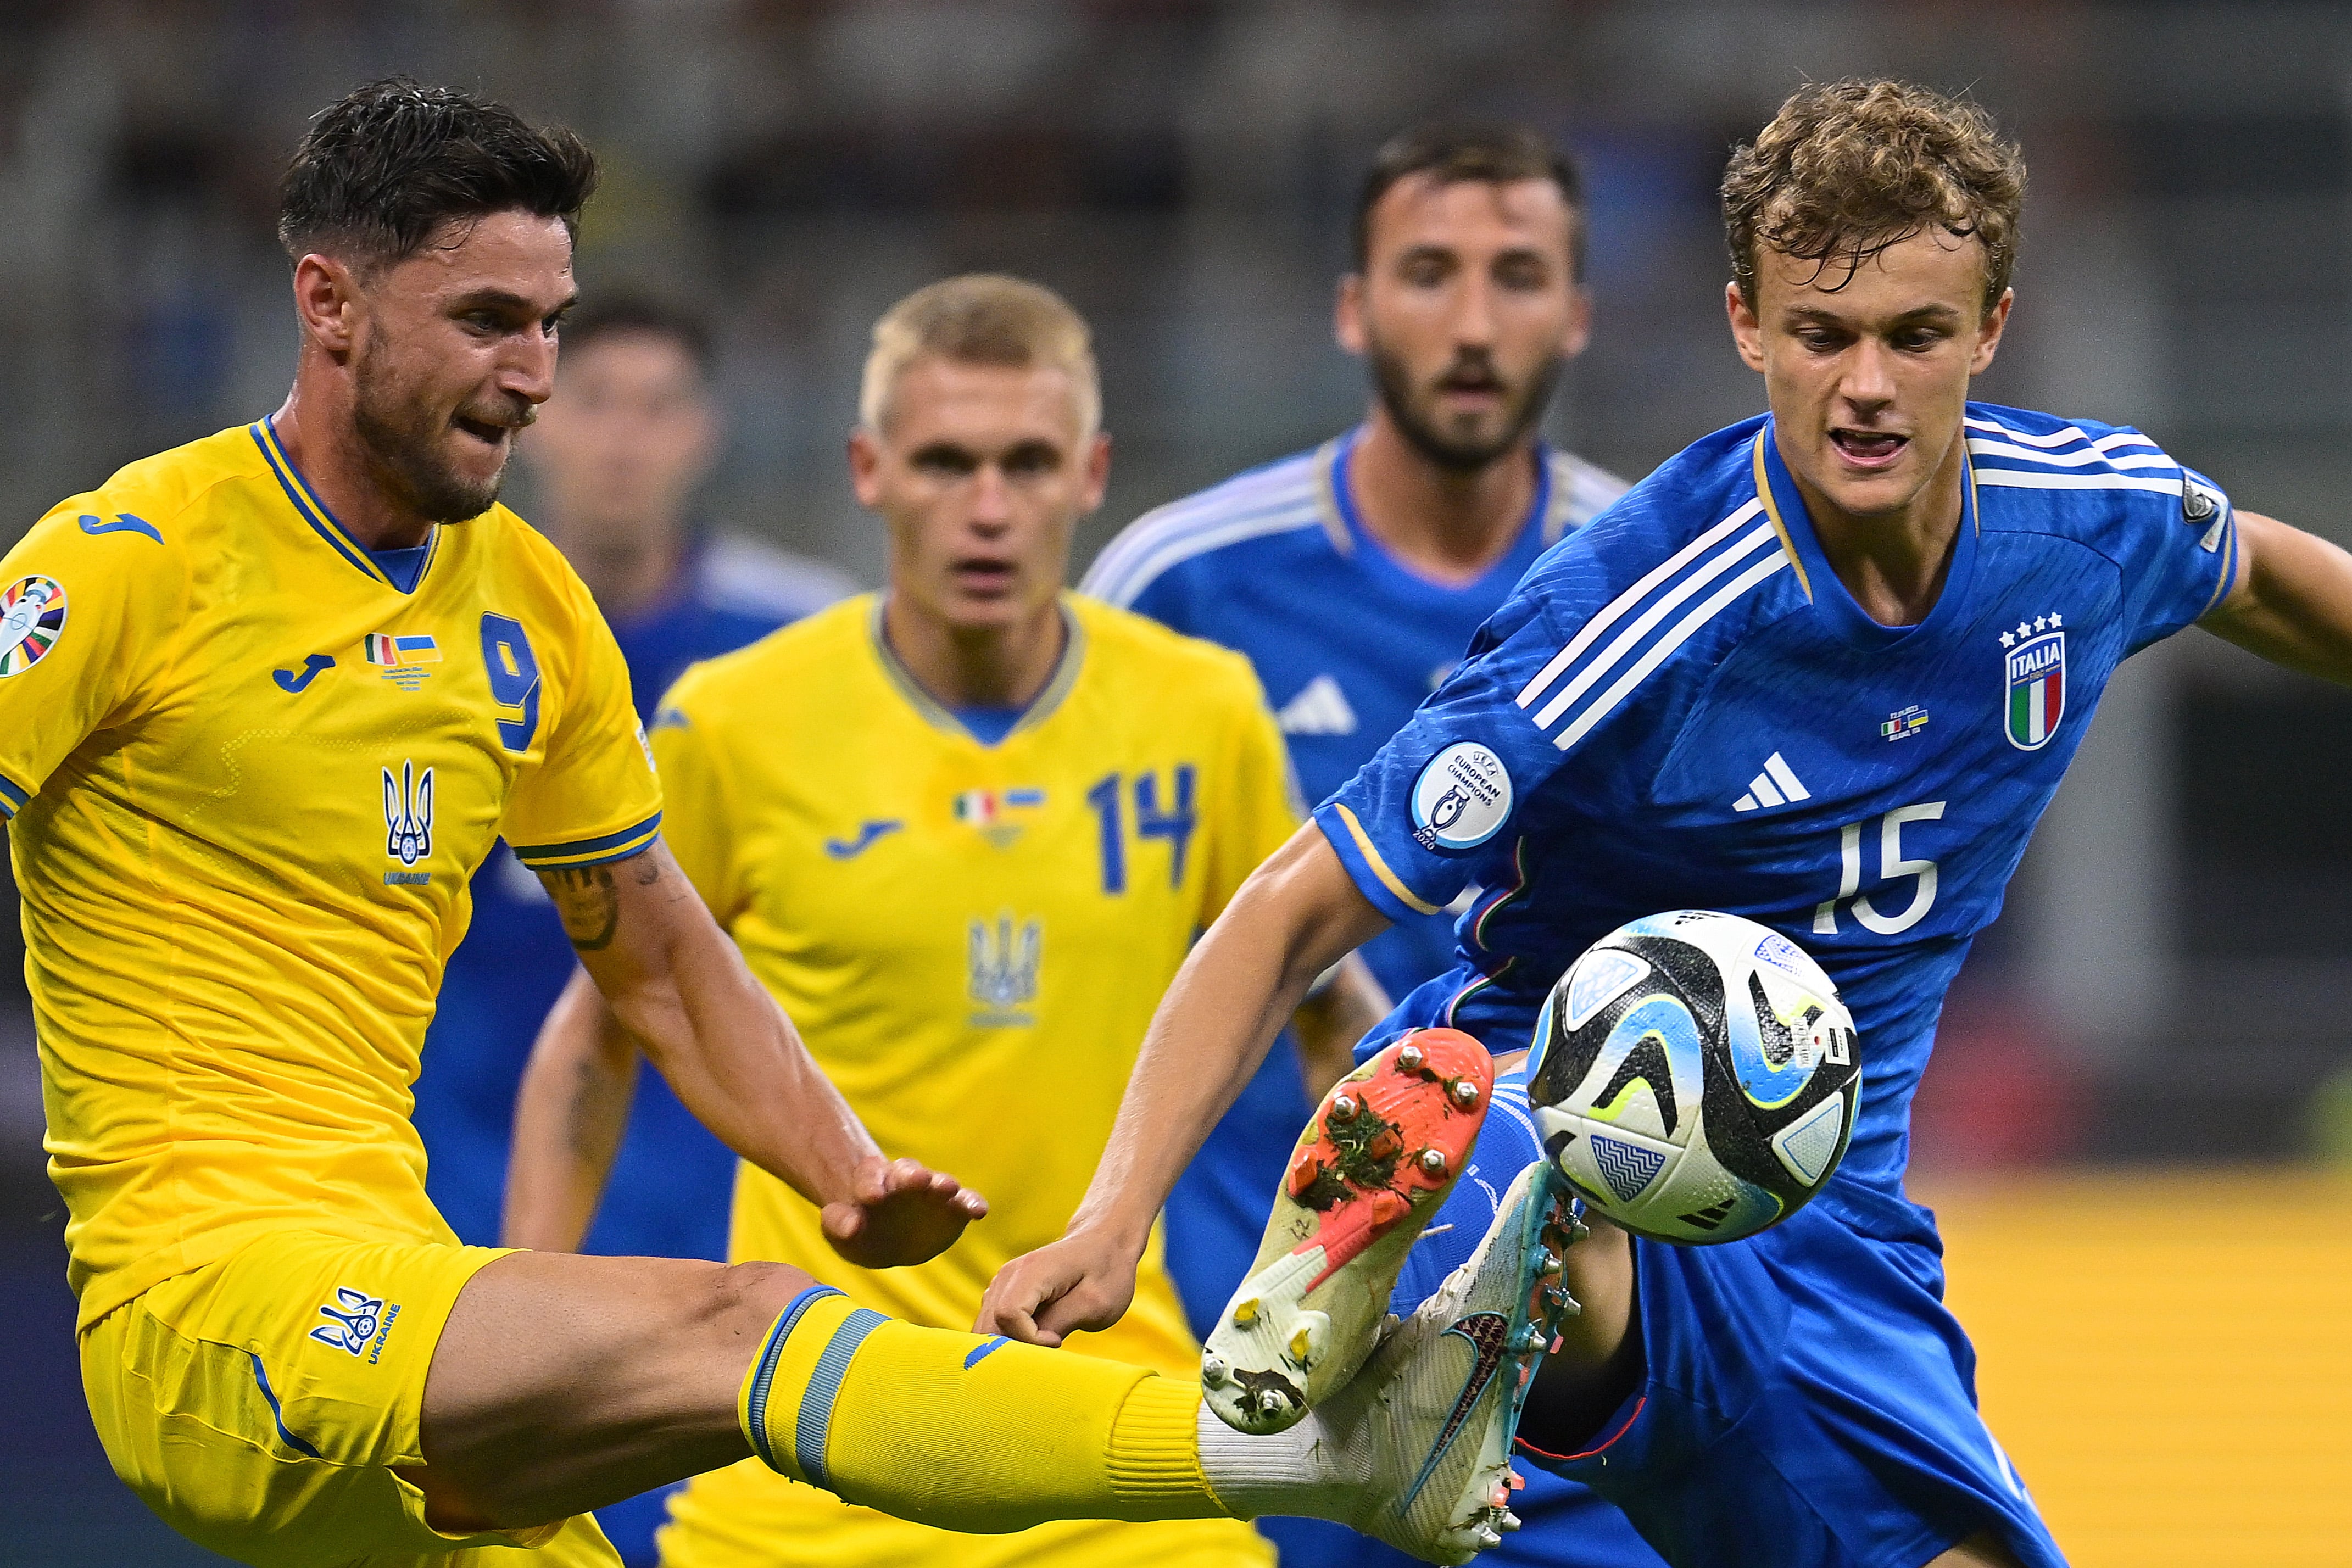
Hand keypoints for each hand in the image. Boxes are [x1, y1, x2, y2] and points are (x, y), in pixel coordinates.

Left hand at [821, 1156, 987, 1268]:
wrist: (887, 1237)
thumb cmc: (859, 1229)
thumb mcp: (840, 1228)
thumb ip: (838, 1224)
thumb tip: (852, 1226)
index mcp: (872, 1182)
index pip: (869, 1177)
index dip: (870, 1185)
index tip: (871, 1197)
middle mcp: (904, 1182)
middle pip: (907, 1172)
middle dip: (912, 1175)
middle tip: (917, 1178)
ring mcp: (931, 1193)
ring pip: (938, 1182)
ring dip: (943, 1183)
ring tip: (947, 1188)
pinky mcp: (953, 1209)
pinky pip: (965, 1202)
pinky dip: (973, 1203)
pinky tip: (979, 1211)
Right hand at [976, 1226, 1143, 1346]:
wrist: (1104, 1244)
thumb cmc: (1106, 1272)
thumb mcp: (1095, 1302)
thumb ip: (1060, 1322)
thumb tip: (1029, 1346)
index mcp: (1032, 1271)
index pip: (1009, 1315)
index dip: (1030, 1339)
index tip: (1058, 1340)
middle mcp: (1008, 1274)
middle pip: (991, 1325)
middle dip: (1015, 1348)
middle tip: (1049, 1349)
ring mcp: (1002, 1283)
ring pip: (987, 1328)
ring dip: (1011, 1344)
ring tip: (1045, 1340)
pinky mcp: (1003, 1293)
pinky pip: (994, 1324)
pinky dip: (1009, 1338)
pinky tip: (1037, 1335)